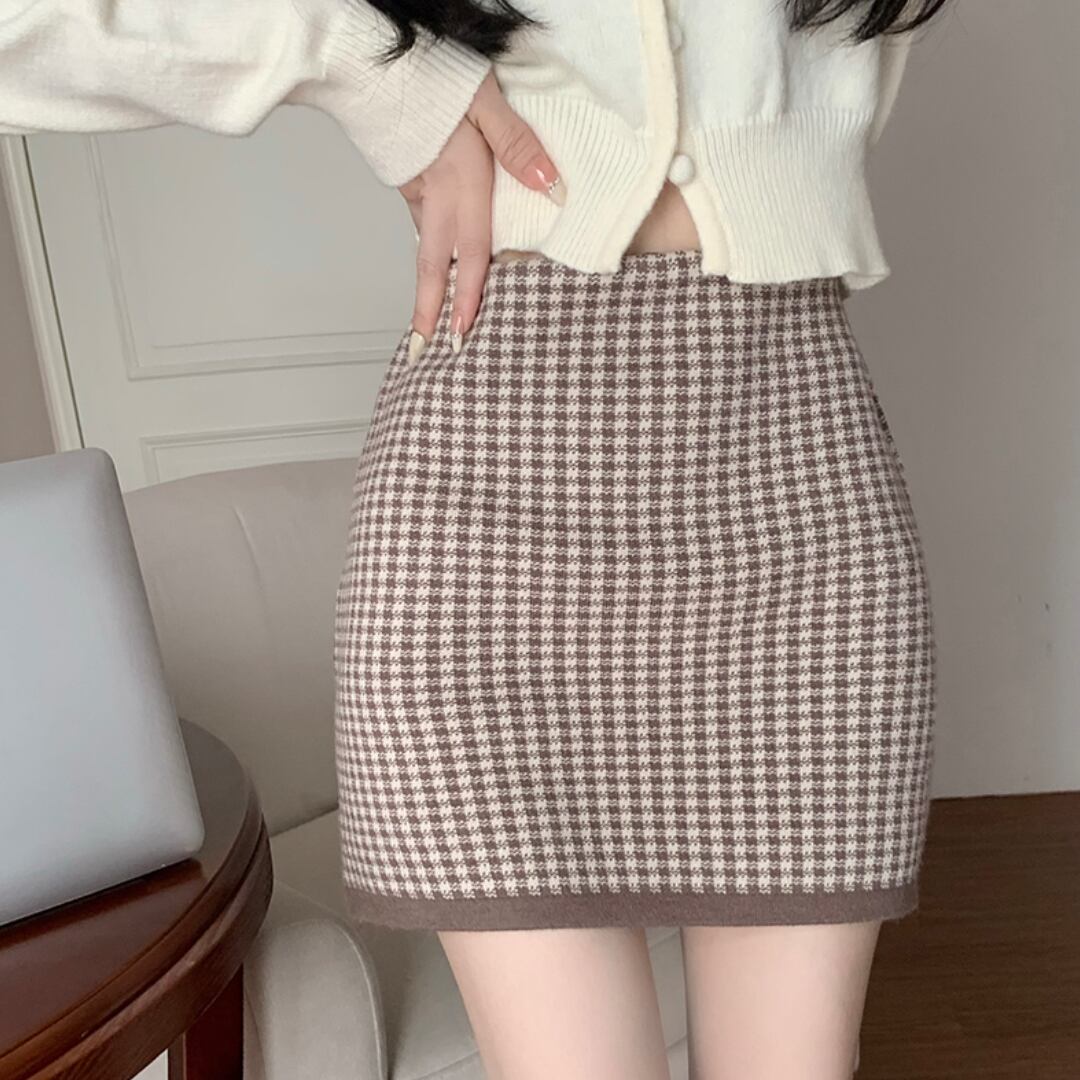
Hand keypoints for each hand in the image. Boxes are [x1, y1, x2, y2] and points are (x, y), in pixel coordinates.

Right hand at [397, 71, 564, 361]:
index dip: (465, 298)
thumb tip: (552, 187)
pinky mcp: (405, 178)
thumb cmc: (433, 73)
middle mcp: (434, 194)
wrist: (373, 54)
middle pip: (432, 265)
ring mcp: (415, 189)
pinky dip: (428, 250)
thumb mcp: (486, 100)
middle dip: (428, 312)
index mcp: (459, 181)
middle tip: (424, 351)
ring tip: (428, 322)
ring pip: (426, 247)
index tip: (460, 335)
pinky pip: (421, 224)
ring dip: (427, 287)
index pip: (470, 252)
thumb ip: (519, 145)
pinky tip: (437, 259)